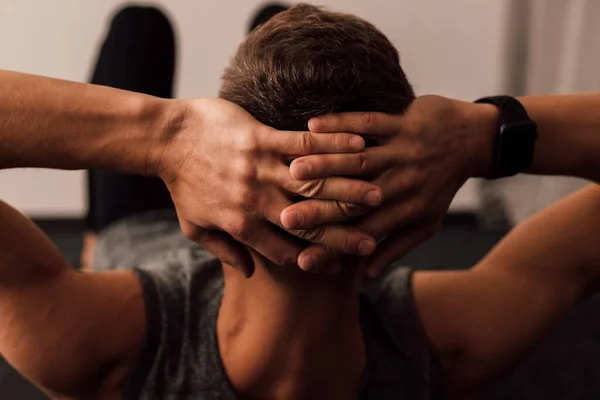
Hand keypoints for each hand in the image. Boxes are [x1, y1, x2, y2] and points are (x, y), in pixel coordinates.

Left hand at [154, 98, 381, 275]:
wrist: (165, 139)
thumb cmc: (180, 183)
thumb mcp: (194, 226)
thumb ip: (224, 251)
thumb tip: (249, 272)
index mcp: (241, 225)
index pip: (287, 250)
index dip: (316, 259)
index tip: (340, 263)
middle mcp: (255, 200)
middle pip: (308, 221)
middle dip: (342, 233)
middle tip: (371, 239)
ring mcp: (259, 167)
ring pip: (312, 183)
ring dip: (347, 189)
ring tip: (377, 193)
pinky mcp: (260, 137)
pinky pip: (302, 143)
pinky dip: (331, 144)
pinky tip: (357, 143)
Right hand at [281, 95, 494, 274]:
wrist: (473, 141)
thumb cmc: (442, 186)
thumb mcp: (426, 222)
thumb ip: (397, 247)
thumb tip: (370, 274)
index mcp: (406, 210)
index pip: (362, 233)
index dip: (332, 249)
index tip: (301, 260)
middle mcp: (402, 183)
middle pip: (355, 198)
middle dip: (320, 209)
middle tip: (284, 218)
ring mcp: (403, 150)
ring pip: (359, 159)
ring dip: (325, 163)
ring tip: (292, 170)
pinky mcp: (403, 122)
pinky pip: (369, 122)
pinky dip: (341, 123)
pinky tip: (313, 125)